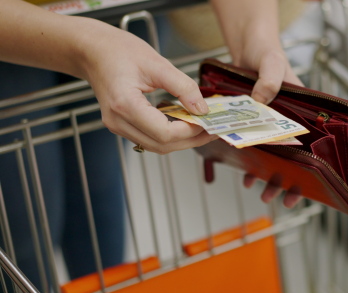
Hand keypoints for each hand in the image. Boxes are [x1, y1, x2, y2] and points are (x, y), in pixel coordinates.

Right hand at [80, 23, 216, 153]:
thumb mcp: (158, 63)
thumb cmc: (119, 51)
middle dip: (191, 140)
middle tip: (213, 130)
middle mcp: (118, 121)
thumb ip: (183, 87)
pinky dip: (170, 134)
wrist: (93, 51)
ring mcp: (117, 126)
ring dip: (182, 140)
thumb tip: (202, 109)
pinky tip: (184, 122)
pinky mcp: (122, 125)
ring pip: (156, 145)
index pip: (164, 133)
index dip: (189, 131)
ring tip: (203, 127)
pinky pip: (149, 137)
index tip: (208, 121)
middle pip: (162, 145)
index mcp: (124, 104)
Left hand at [235, 46, 303, 206]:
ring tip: (259, 191)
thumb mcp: (271, 63)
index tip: (304, 189)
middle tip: (276, 197)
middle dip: (286, 180)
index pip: (312, 145)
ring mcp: (269, 123)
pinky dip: (248, 160)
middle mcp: (287, 121)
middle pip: (292, 157)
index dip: (310, 170)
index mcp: (300, 111)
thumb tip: (260, 103)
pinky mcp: (251, 122)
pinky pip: (251, 145)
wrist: (247, 46)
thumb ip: (270, 80)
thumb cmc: (267, 52)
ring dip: (267, 175)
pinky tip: (244, 174)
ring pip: (272, 156)